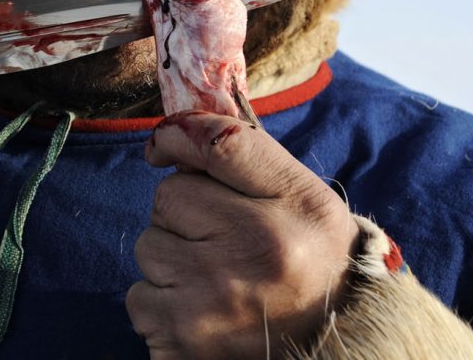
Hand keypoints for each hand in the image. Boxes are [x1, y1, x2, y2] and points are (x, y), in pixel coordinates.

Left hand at [125, 111, 359, 358]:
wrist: (334, 350)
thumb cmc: (309, 264)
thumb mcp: (304, 200)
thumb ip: (248, 154)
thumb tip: (172, 133)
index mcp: (297, 208)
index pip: (217, 144)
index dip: (177, 136)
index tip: (162, 147)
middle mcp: (256, 251)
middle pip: (167, 197)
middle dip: (184, 216)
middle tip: (224, 244)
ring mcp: (215, 299)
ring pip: (149, 248)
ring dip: (171, 262)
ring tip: (217, 283)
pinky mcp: (181, 339)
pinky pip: (139, 299)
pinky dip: (160, 306)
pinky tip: (202, 314)